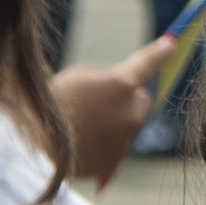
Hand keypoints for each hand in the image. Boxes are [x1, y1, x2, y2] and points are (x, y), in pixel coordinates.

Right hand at [51, 36, 175, 181]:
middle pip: (142, 100)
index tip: (171, 44)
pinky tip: (80, 140)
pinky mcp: (115, 160)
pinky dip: (103, 141)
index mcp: (120, 85)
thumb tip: (113, 94)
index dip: (159, 52)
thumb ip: (101, 80)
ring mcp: (125, 139)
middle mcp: (130, 114)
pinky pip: (115, 144)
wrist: (34, 147)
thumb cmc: (50, 104)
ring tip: (82, 122)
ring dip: (114, 120)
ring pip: (127, 123)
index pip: (147, 63)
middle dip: (128, 98)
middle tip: (102, 98)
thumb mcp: (74, 78)